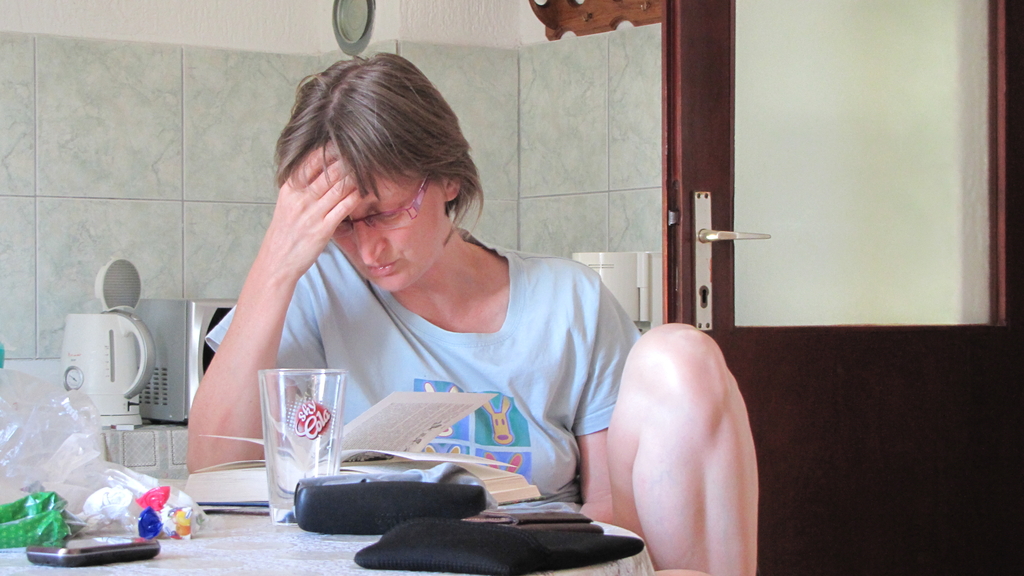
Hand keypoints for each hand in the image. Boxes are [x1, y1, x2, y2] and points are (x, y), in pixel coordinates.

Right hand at [256, 150, 362, 283]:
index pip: (311, 161)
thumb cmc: (285, 233)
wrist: (277, 261)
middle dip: (347, 160)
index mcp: (290, 189)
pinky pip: (344, 207)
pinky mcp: (323, 229)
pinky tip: (366, 190)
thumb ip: (300, 187)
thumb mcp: (286, 204)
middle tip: (363, 151)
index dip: (329, 150)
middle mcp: (300, 198)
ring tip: (368, 166)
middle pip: (328, 172)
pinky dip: (357, 196)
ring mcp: (312, 213)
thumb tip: (318, 170)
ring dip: (355, 176)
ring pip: (338, 187)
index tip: (344, 142)